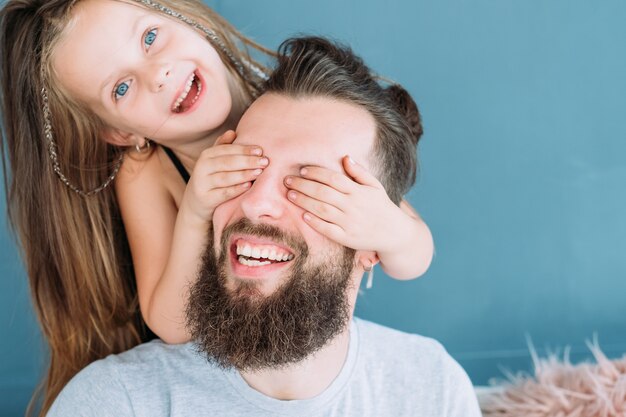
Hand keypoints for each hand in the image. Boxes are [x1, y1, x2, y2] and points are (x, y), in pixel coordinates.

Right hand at [181, 130, 267, 223]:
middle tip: (264, 161)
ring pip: (225, 177)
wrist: (196, 202)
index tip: (260, 150)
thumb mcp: (214, 161)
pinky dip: (236, 189)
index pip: (227, 149)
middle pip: (227, 162)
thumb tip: (232, 132)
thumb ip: (223, 147)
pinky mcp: (205, 199)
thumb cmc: (211, 178)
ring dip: (243, 174)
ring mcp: (202, 184)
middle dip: (247, 161)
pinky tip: (248, 186)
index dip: (244, 149)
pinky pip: (222, 194)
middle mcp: (202, 168)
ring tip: (259, 172)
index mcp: (207, 155)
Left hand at [284, 155, 400, 252]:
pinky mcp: (347, 238)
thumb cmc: (381, 206)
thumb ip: (359, 172)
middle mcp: (353, 206)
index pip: (334, 178)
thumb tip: (345, 157)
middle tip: (287, 181)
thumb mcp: (375, 186)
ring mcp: (350, 223)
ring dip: (304, 201)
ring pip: (323, 210)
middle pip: (324, 193)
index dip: (317, 172)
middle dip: (304, 185)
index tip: (302, 169)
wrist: (394, 233)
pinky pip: (328, 230)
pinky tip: (303, 215)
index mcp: (359, 191)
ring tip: (290, 195)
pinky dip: (315, 222)